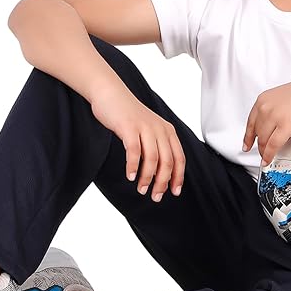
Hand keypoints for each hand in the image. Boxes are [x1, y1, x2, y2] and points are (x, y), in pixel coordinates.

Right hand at [91, 87, 185, 201]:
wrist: (110, 93)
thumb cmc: (128, 115)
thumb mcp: (149, 129)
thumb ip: (156, 146)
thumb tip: (161, 172)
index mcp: (167, 130)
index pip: (179, 158)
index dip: (178, 177)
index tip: (174, 192)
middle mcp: (159, 129)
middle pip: (167, 162)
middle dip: (162, 182)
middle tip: (155, 196)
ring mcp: (145, 127)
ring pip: (152, 159)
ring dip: (147, 178)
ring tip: (141, 189)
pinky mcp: (129, 127)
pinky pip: (134, 151)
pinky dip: (133, 166)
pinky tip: (130, 176)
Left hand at [242, 70, 290, 165]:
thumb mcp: (286, 98)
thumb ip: (276, 109)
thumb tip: (273, 124)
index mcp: (265, 99)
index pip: (251, 121)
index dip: (248, 136)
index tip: (246, 144)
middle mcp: (266, 106)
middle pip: (257, 132)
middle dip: (259, 145)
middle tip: (262, 153)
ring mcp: (275, 116)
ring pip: (263, 140)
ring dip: (264, 151)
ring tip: (267, 158)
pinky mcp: (285, 126)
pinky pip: (273, 145)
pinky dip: (269, 155)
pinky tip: (268, 159)